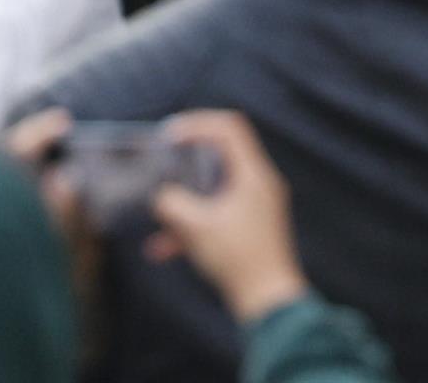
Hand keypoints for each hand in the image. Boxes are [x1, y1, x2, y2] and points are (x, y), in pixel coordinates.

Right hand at [151, 111, 308, 323]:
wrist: (269, 304)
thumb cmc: (238, 260)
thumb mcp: (195, 228)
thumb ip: (172, 204)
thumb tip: (161, 196)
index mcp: (253, 175)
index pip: (228, 127)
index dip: (196, 124)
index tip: (169, 137)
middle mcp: (259, 185)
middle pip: (219, 157)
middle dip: (184, 164)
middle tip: (161, 166)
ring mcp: (256, 207)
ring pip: (213, 191)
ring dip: (184, 203)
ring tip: (158, 222)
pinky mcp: (250, 229)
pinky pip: (217, 215)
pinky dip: (192, 226)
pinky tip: (163, 251)